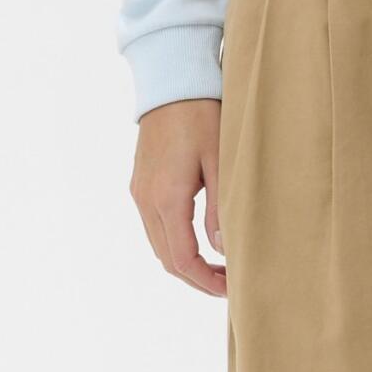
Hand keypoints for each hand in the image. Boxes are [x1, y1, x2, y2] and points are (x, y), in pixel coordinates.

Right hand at [131, 98, 225, 295]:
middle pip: (167, 258)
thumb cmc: (201, 116)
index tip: (231, 289)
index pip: (182, 259)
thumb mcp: (221, 162)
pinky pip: (155, 227)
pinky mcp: (141, 183)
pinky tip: (200, 240)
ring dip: (185, 262)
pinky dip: (175, 243)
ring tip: (218, 267)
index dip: (206, 281)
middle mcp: (146, 200)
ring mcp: (139, 192)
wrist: (171, 82)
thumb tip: (223, 250)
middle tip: (229, 283)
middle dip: (196, 278)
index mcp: (166, 198)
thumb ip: (221, 209)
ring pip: (159, 245)